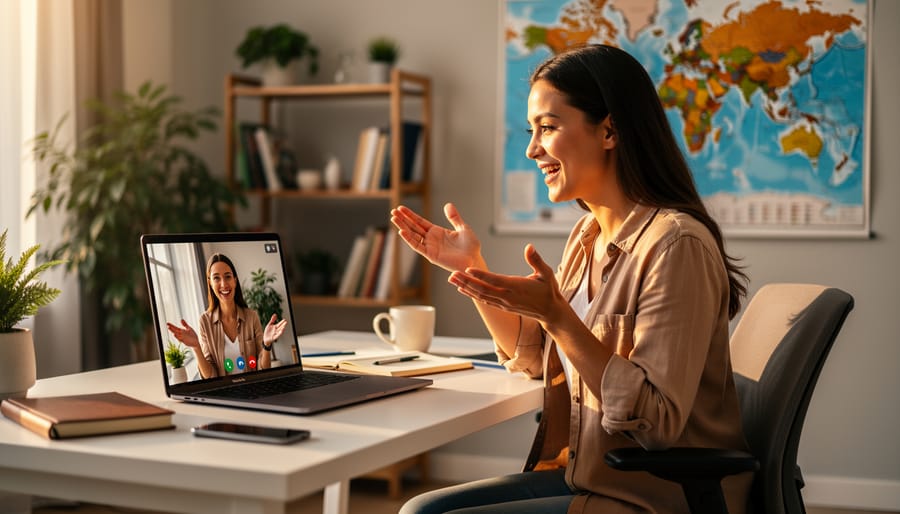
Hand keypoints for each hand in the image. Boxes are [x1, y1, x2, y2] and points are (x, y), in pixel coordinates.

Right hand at [166, 320, 200, 349]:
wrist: (196, 341)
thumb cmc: (192, 335)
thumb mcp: (188, 328)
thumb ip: (184, 324)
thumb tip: (181, 319)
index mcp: (181, 331)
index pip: (175, 328)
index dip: (171, 325)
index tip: (167, 323)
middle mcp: (181, 334)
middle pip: (175, 331)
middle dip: (171, 328)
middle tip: (167, 326)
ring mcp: (182, 338)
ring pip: (177, 334)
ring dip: (173, 332)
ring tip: (170, 328)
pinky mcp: (184, 341)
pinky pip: (180, 339)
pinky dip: (177, 337)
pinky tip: (174, 334)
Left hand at [263, 314, 287, 345]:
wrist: (265, 338)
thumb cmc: (268, 331)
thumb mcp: (269, 324)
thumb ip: (272, 320)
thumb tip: (275, 314)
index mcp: (275, 327)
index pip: (279, 324)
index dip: (282, 322)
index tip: (284, 320)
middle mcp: (276, 330)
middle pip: (280, 327)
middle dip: (283, 325)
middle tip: (286, 322)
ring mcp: (275, 334)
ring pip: (279, 331)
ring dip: (282, 329)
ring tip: (284, 327)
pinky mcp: (274, 337)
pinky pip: (277, 336)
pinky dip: (279, 334)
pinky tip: (281, 332)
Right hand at [390, 203, 482, 272]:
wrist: (474, 260)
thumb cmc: (471, 247)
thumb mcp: (463, 228)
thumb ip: (454, 217)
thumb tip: (448, 204)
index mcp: (437, 232)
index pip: (420, 222)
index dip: (410, 215)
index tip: (401, 208)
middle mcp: (431, 239)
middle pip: (413, 227)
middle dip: (403, 219)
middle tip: (393, 211)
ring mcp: (430, 247)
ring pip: (413, 236)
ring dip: (403, 227)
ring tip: (393, 218)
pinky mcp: (431, 255)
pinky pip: (418, 246)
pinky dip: (409, 239)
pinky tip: (402, 231)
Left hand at [448, 244, 565, 326]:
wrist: (550, 311)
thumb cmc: (548, 290)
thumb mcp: (547, 273)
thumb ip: (536, 260)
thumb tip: (529, 246)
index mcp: (516, 287)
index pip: (495, 280)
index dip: (481, 275)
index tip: (468, 269)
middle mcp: (507, 297)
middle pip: (483, 289)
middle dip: (466, 281)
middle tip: (452, 274)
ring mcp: (503, 303)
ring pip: (481, 295)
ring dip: (465, 287)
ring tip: (452, 280)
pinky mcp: (502, 307)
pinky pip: (484, 300)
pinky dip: (472, 295)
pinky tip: (463, 289)